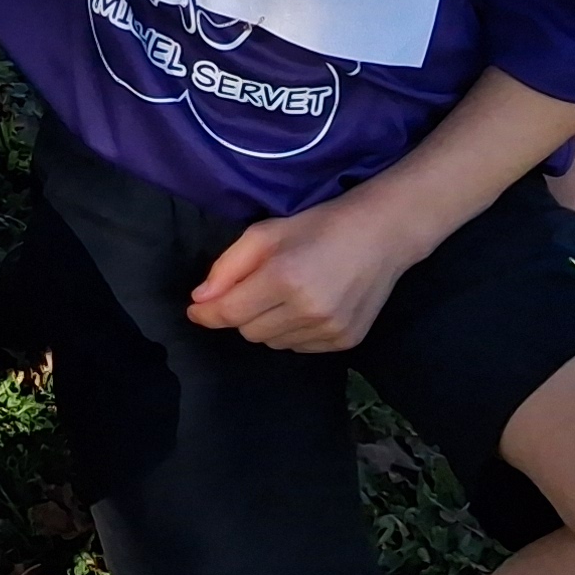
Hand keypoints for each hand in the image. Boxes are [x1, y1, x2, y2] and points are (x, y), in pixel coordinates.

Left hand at [185, 189, 424, 352]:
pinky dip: (292, 332)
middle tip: (255, 287)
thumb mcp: (265, 233)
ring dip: (267, 323)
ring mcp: (330, 330)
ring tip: (285, 294)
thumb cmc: (316, 227)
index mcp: (284, 278)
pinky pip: (299, 347)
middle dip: (241, 313)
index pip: (231, 312)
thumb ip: (228, 267)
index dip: (207, 314)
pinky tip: (306, 306)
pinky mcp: (346, 341)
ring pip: (273, 343)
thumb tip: (200, 299)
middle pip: (249, 331)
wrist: (379, 236)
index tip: (195, 311)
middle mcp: (308, 311)